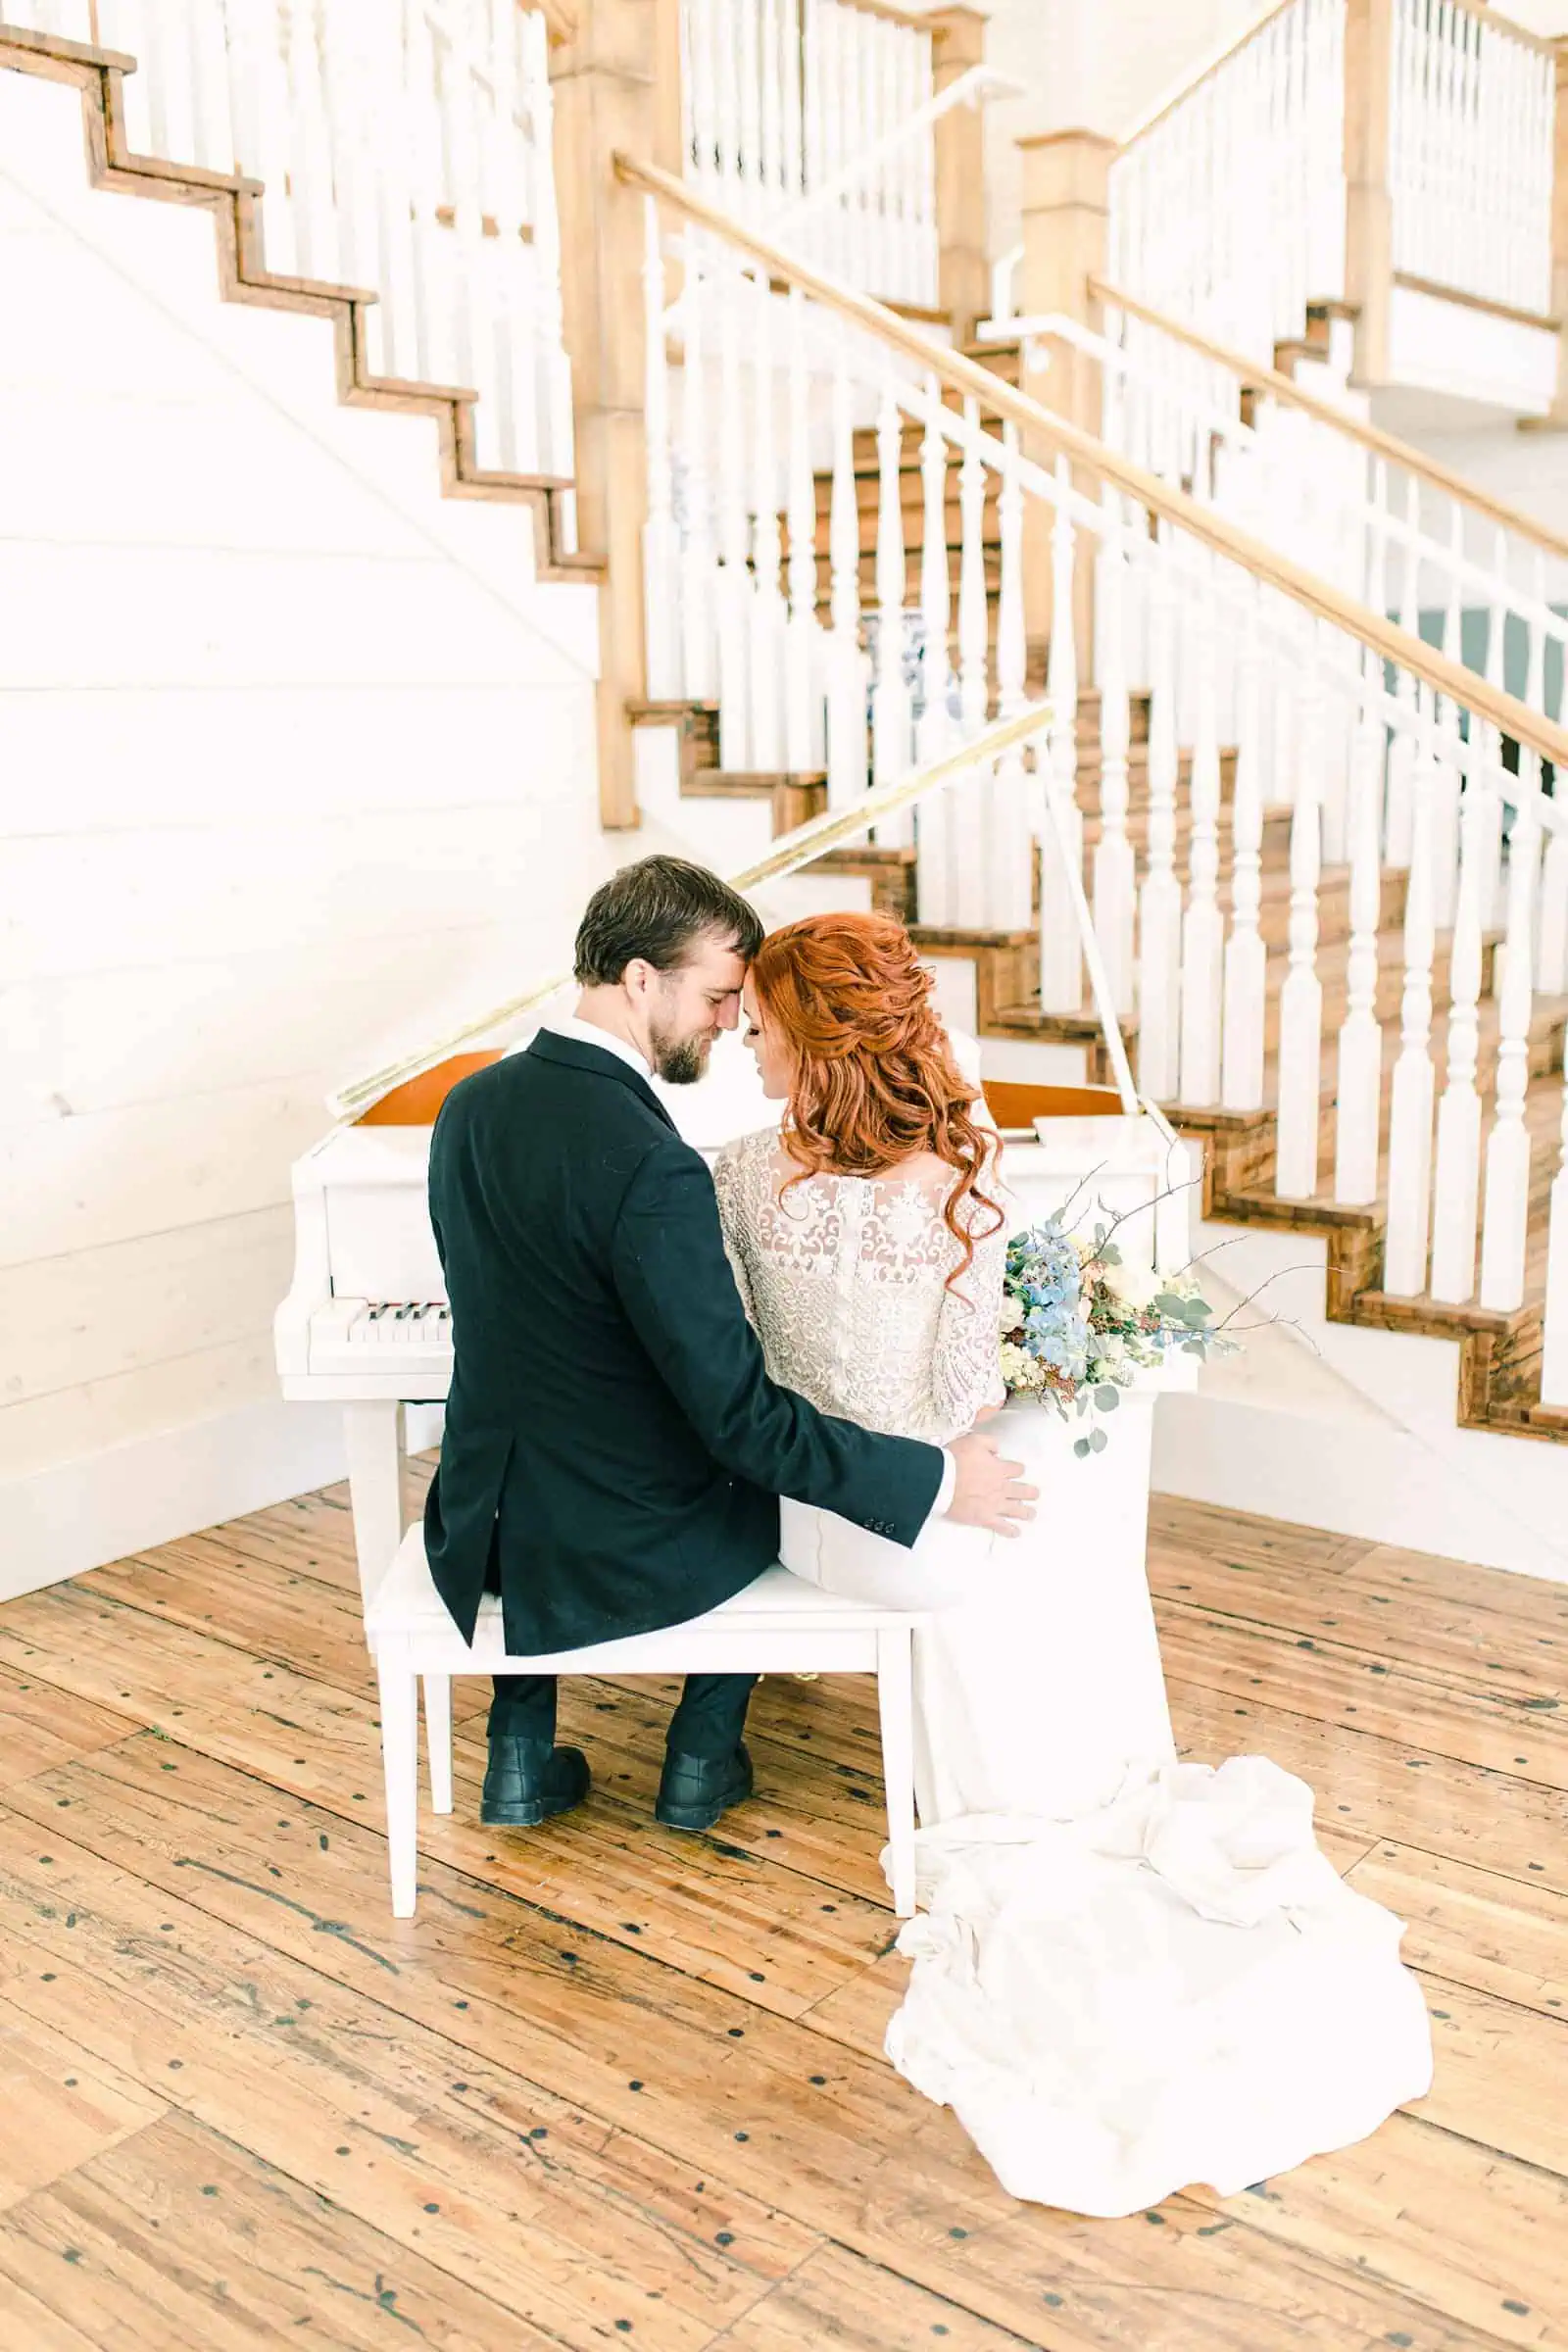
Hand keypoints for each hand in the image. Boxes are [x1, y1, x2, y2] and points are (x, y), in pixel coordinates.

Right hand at [947, 1419, 1037, 1536]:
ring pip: (1018, 1510)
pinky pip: (1002, 1527)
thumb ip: (990, 1443)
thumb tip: (997, 1450)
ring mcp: (995, 1504)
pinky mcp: (985, 1518)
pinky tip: (1016, 1532)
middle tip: (1034, 1494)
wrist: (941, 1480)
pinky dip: (1010, 1530)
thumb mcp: (973, 1440)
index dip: (1018, 1470)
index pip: (1017, 1470)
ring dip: (1027, 1512)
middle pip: (1023, 1491)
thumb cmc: (954, 1459)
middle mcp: (1001, 1487)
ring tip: (1031, 1514)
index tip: (1016, 1471)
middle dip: (1030, 1492)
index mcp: (999, 1468)